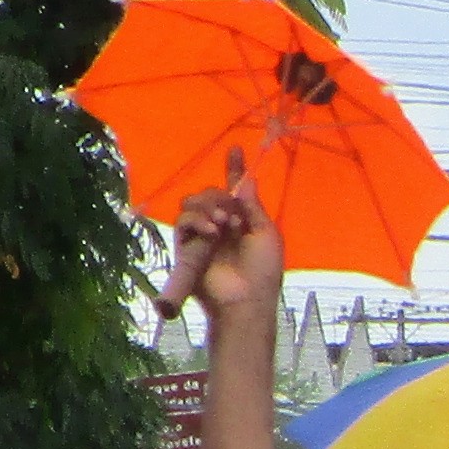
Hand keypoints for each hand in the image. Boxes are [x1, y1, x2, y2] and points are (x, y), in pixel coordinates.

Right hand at [168, 166, 284, 338]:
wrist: (245, 299)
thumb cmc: (263, 270)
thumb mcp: (266, 234)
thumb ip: (253, 206)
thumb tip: (247, 179)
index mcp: (242, 220)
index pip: (235, 189)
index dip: (235, 169)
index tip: (236, 149)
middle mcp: (220, 224)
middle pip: (209, 192)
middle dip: (220, 197)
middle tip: (232, 218)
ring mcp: (202, 234)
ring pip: (193, 202)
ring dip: (208, 206)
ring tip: (223, 225)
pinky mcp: (186, 246)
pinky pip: (183, 221)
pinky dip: (197, 220)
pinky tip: (212, 231)